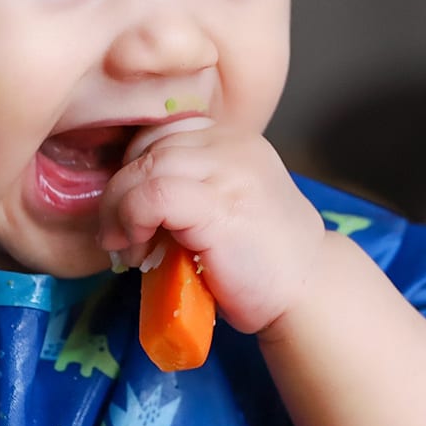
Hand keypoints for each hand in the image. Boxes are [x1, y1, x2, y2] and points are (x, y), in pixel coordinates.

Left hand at [97, 117, 324, 334]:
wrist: (307, 292)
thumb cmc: (258, 259)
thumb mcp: (221, 205)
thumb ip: (185, 185)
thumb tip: (119, 195)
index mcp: (231, 139)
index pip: (160, 132)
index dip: (132, 170)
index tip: (127, 210)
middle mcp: (231, 144)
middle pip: (147, 147)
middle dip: (119, 191)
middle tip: (118, 235)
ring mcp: (228, 170)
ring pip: (144, 167)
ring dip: (119, 210)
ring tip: (128, 247)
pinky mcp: (220, 204)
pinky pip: (152, 195)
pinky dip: (131, 220)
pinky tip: (138, 250)